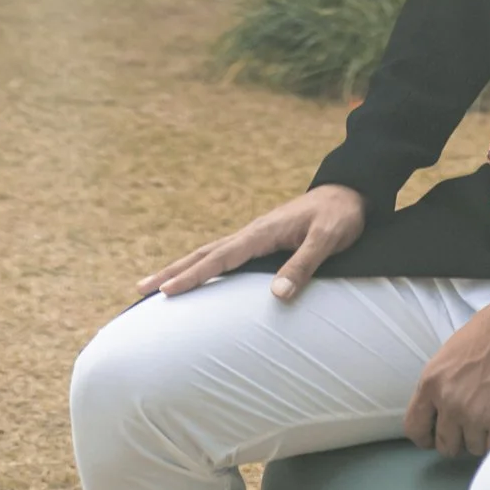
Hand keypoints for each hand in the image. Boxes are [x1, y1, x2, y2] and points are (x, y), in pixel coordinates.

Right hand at [137, 184, 367, 301]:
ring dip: (182, 268)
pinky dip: (202, 267)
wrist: (349, 193)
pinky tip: (196, 277)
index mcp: (262, 232)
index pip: (220, 257)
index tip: (166, 291)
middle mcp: (252, 233)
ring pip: (210, 253)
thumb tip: (276, 296)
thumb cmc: (341, 217)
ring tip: (155, 285)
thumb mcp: (328, 239)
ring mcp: (254, 236)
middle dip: (172, 271)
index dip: (193, 276)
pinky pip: (224, 256)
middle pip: (204, 254)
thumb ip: (303, 265)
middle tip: (139, 289)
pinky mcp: (261, 242)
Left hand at [404, 298, 489, 458]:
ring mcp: (476, 414)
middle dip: (457, 437)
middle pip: (446, 445)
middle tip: (471, 422)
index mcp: (431, 381)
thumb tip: (437, 417)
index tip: (437, 435)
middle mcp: (450, 402)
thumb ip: (438, 387)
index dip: (426, 436)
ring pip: (473, 449)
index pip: (414, 429)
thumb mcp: (447, 356)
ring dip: (481, 436)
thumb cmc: (485, 335)